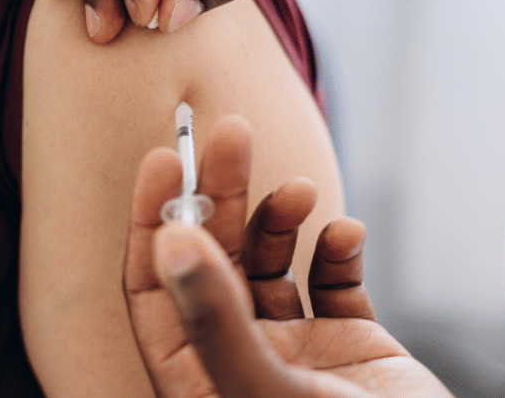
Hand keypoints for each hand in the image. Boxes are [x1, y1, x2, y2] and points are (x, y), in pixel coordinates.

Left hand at [124, 115, 451, 396]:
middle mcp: (239, 359)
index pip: (156, 288)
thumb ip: (213, 318)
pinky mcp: (351, 347)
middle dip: (222, 196)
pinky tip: (344, 235)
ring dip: (281, 218)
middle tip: (232, 133)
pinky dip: (337, 252)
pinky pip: (335, 283)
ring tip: (300, 191)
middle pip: (214, 260)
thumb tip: (167, 241)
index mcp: (197, 378)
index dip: (153, 220)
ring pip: (271, 263)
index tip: (166, 159)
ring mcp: (295, 352)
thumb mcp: (263, 390)